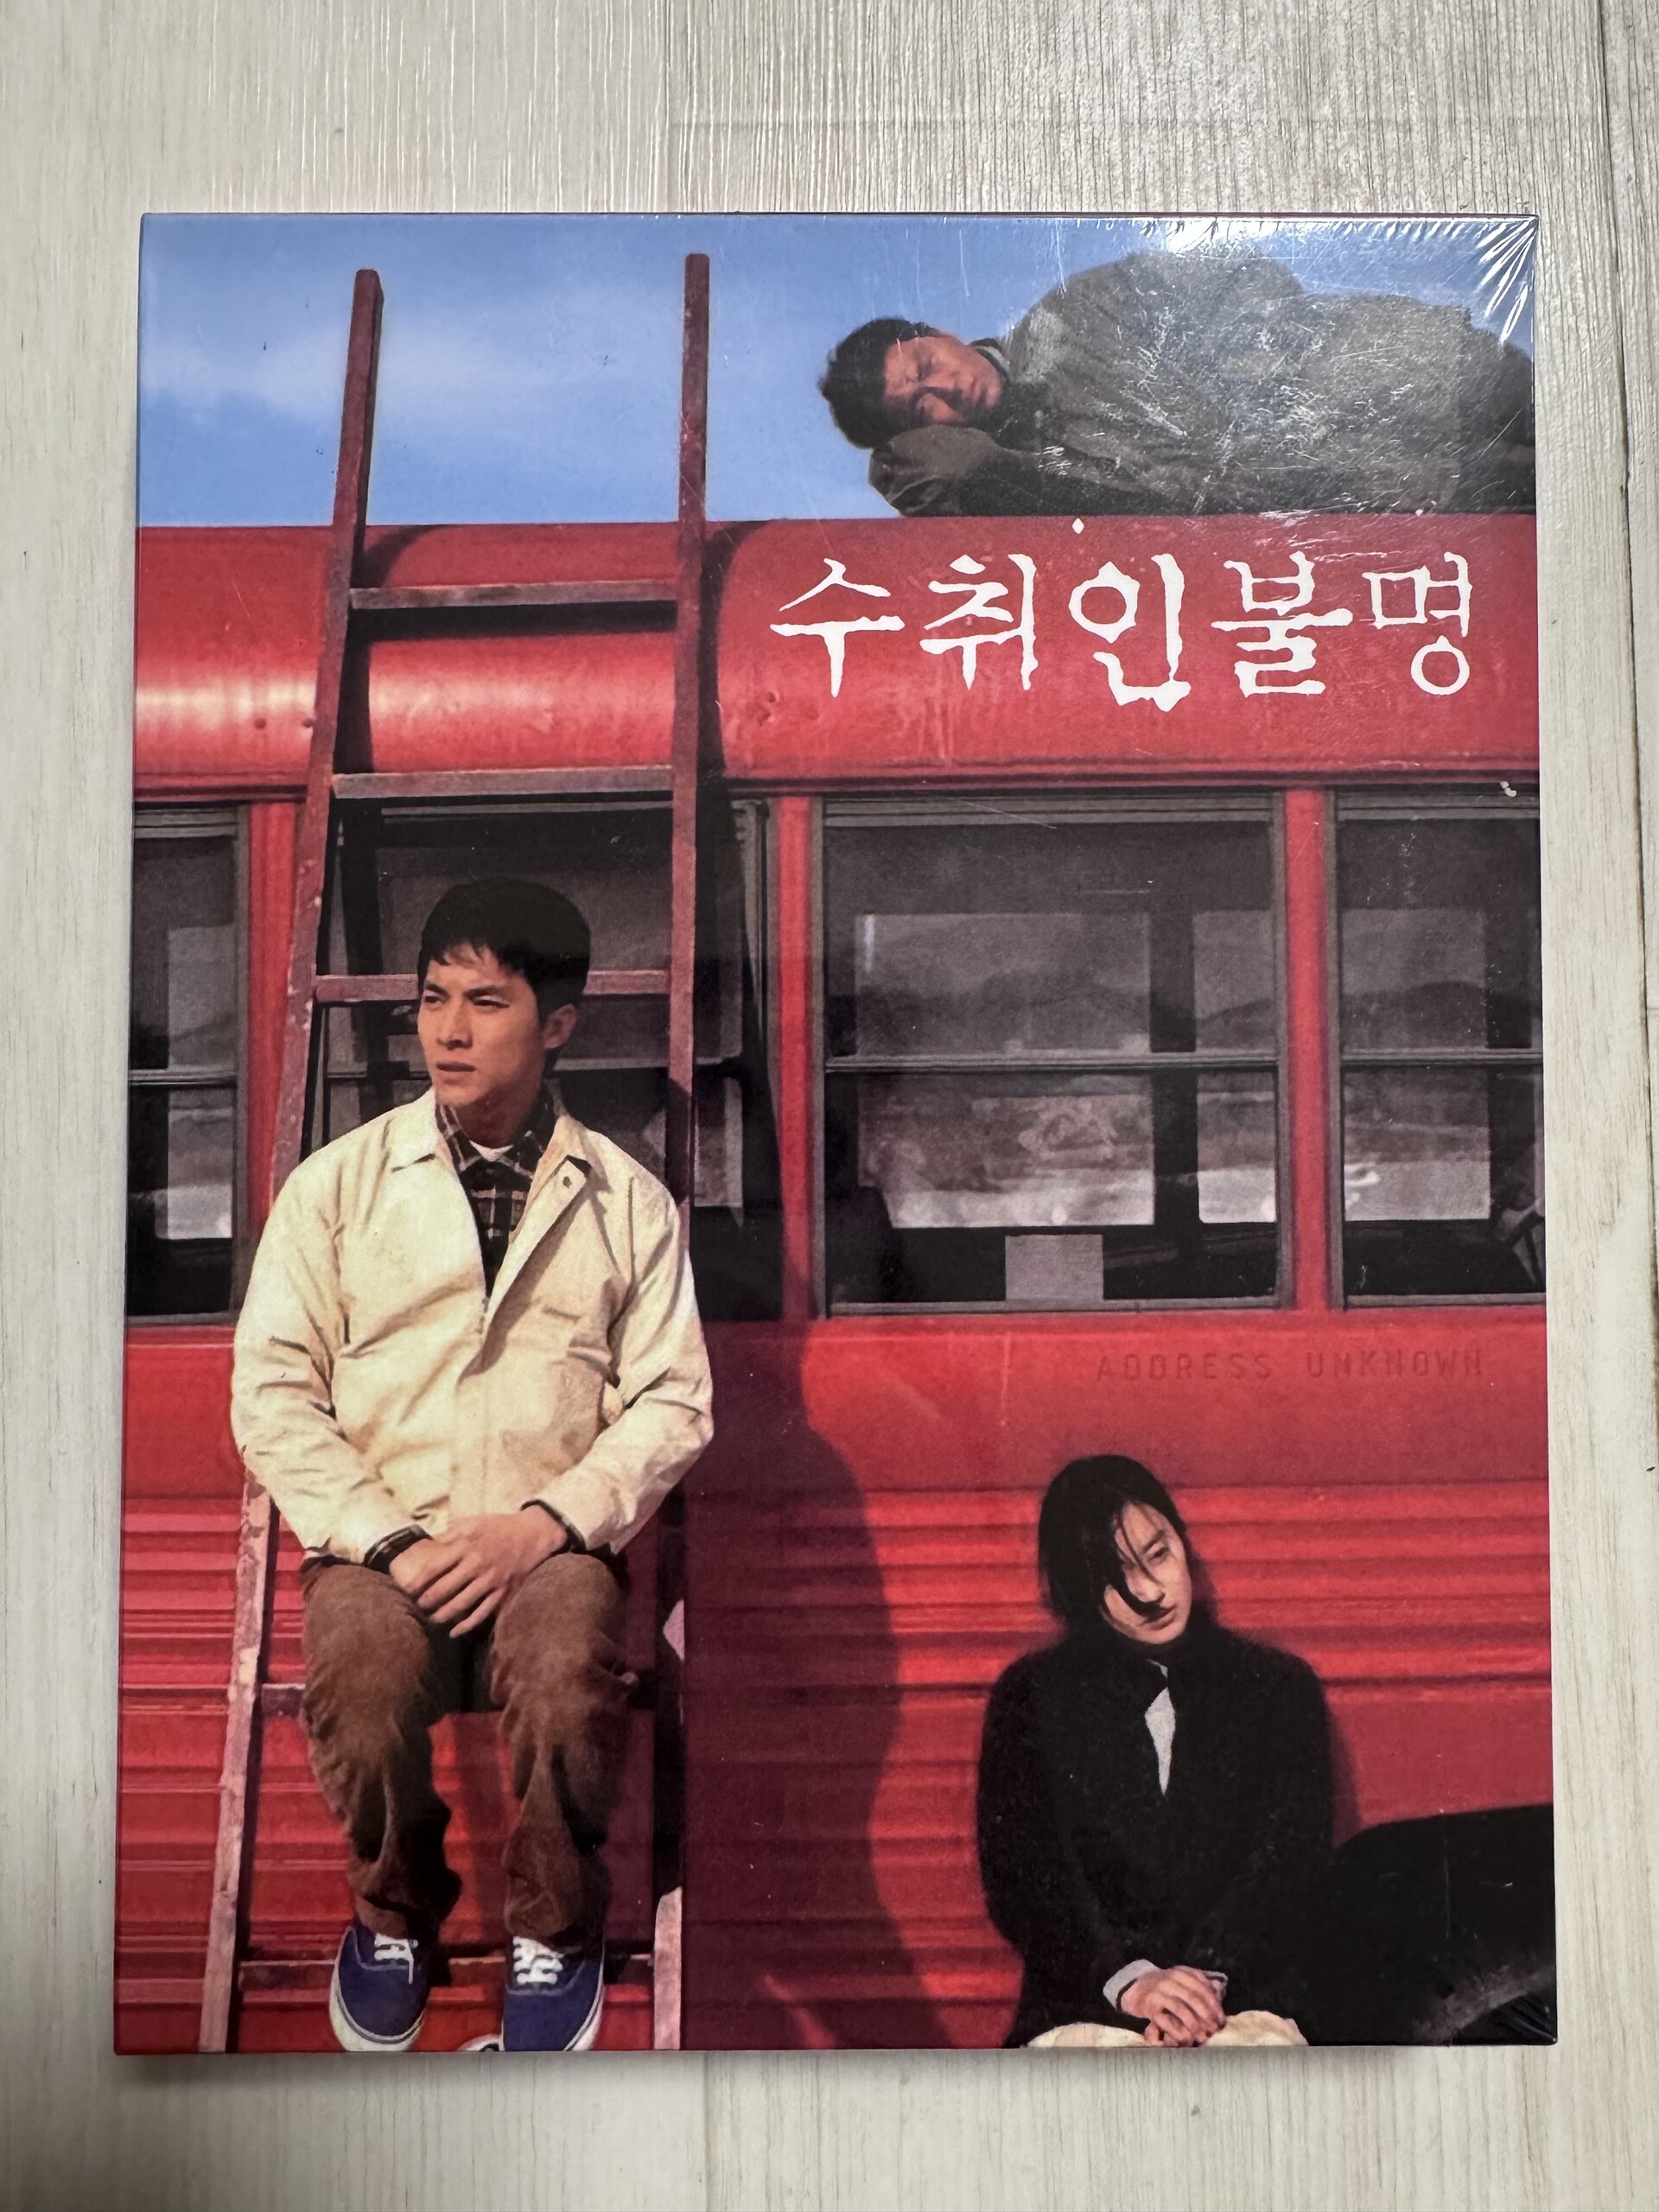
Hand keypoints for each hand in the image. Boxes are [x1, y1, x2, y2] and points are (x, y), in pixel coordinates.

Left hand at [388, 1512, 565, 1636]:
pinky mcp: (503, 1592)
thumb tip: (427, 1545)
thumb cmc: (500, 1527)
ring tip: (430, 1620)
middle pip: (443, 1590)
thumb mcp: (473, 1522)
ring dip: (441, 1615)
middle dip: (425, 1602)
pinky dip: (466, 1625)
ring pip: (460, 1605)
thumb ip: (449, 1534)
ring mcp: (491, 1580)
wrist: (534, 1533)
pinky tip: (454, 1631)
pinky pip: (482, 1613)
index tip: (407, 1591)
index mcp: (466, 1545)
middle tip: (415, 1608)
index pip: (433, 1568)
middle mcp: (477, 1564)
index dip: (417, 1583)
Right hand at [1118, 1965, 1225, 2046]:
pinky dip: (1177, 2031)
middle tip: (1214, 2030)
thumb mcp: (1180, 1980)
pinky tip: (1186, 2039)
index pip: (1202, 1987)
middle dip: (1206, 2016)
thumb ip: (1198, 1984)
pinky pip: (1165, 2020)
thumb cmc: (1164, 1988)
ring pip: (1180, 2009)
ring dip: (1194, 2025)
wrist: (1135, 1989)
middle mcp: (1169, 1980)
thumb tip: (1219, 1989)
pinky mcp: (1149, 2007)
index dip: (1214, 2004)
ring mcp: (1158, 1993)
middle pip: (1193, 1998)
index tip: (1221, 2020)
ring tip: (1203, 2037)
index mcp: (1180, 1973)